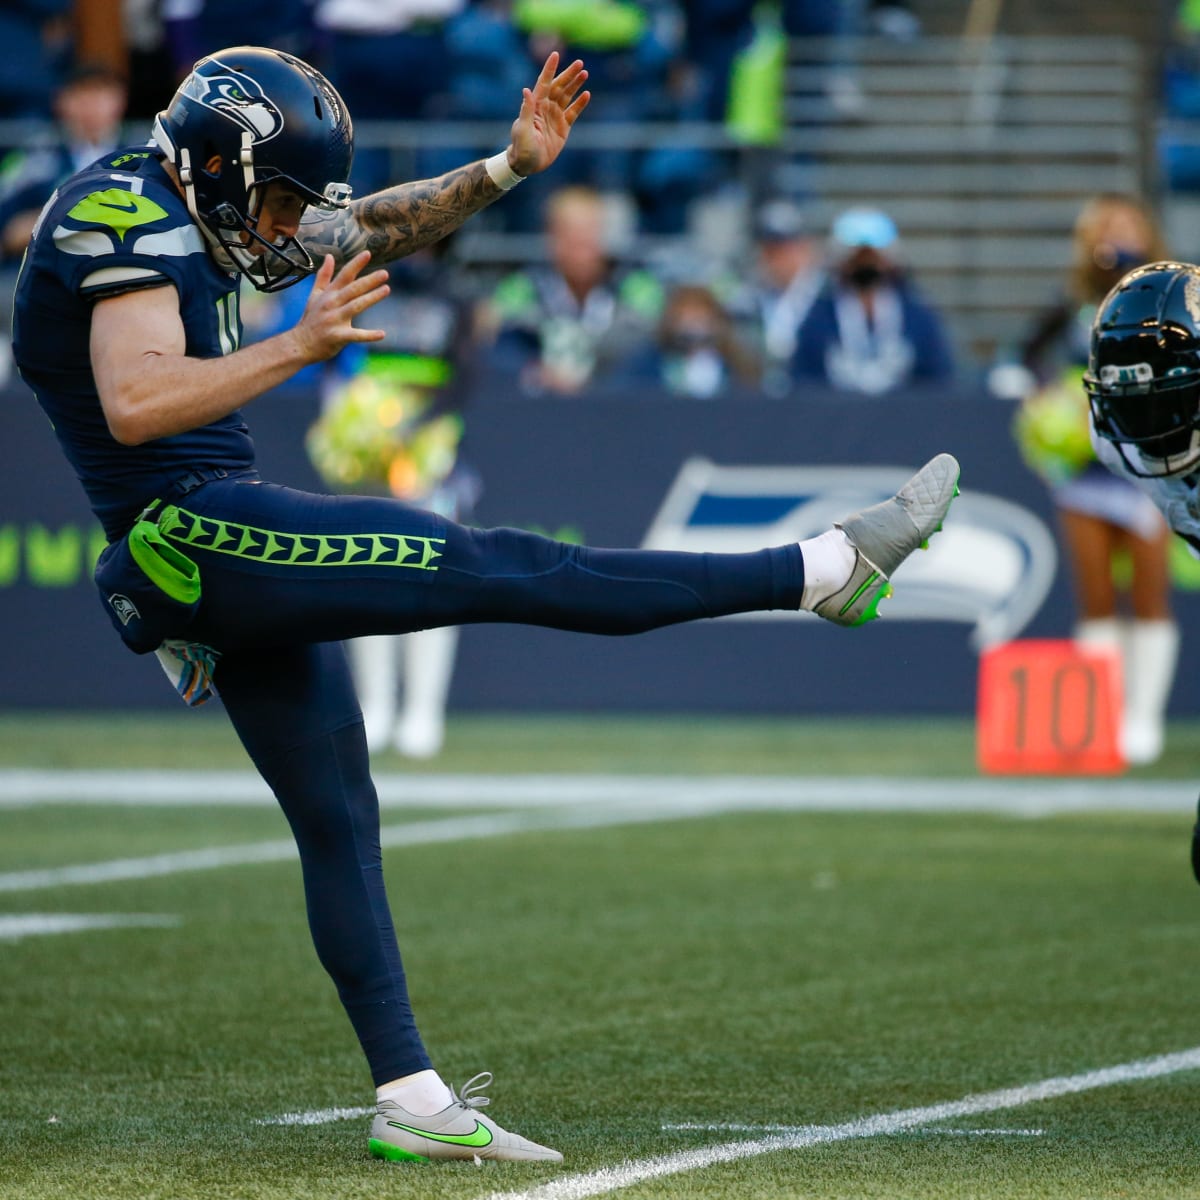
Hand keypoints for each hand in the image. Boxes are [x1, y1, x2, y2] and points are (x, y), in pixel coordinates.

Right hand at [291, 252, 388, 362]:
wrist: (300, 344)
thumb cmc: (310, 319)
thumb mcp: (314, 295)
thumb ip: (324, 276)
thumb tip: (330, 256)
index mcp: (329, 294)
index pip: (344, 275)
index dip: (356, 264)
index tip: (368, 253)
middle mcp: (332, 304)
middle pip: (353, 289)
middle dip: (369, 280)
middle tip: (385, 273)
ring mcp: (334, 320)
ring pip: (356, 306)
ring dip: (371, 298)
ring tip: (387, 289)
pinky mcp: (338, 336)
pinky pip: (355, 335)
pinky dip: (369, 335)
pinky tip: (382, 334)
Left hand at [507, 52, 590, 176]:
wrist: (528, 164)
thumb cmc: (521, 147)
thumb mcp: (523, 129)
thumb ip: (526, 110)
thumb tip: (527, 90)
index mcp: (536, 105)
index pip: (544, 83)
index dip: (550, 69)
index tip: (555, 55)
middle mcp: (546, 107)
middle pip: (559, 86)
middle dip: (569, 74)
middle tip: (580, 63)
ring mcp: (555, 116)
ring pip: (567, 96)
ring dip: (576, 85)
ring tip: (585, 73)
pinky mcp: (563, 127)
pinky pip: (573, 112)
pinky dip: (580, 104)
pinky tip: (587, 94)